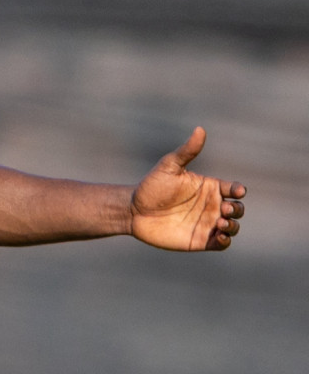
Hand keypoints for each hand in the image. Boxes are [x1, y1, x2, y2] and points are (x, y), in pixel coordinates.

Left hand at [130, 127, 245, 250]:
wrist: (133, 211)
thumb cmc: (152, 186)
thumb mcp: (169, 166)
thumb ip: (187, 151)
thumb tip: (200, 129)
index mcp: (209, 187)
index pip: (234, 189)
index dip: (239, 190)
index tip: (237, 191)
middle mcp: (212, 205)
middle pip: (237, 208)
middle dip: (236, 209)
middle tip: (223, 209)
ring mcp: (207, 223)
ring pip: (233, 226)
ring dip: (233, 225)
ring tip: (220, 222)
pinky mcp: (200, 240)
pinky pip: (221, 244)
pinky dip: (226, 241)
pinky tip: (219, 236)